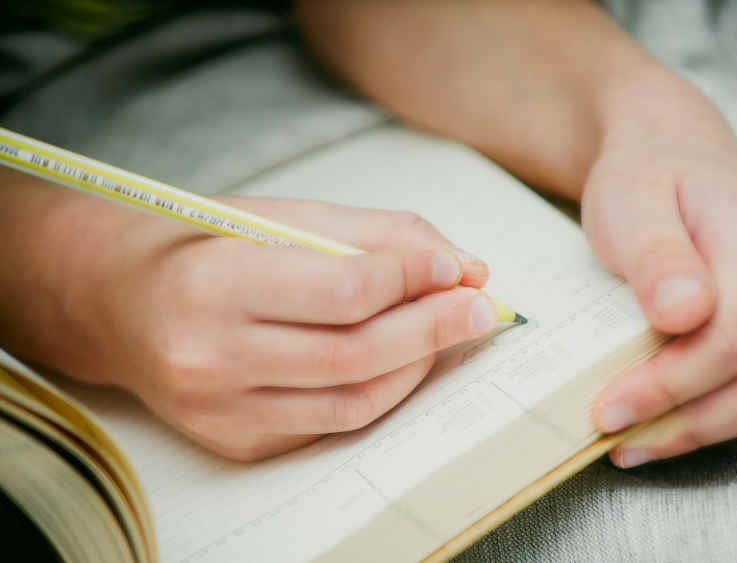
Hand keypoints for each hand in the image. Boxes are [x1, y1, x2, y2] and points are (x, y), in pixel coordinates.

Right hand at [1, 183, 495, 460]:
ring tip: (450, 331)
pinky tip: (402, 361)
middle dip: (434, 328)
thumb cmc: (209, 246)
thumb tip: (463, 266)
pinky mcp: (236, 442)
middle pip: (357, 354)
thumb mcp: (286, 217)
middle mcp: (210, 356)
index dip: (414, 278)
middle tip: (481, 306)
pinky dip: (381, 392)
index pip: (346, 291)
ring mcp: (220, 411)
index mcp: (215, 283)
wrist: (121, 304)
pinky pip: (332, 425)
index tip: (456, 266)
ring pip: (353, 401)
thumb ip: (378, 236)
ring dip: (418, 366)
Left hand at [584, 105, 736, 467]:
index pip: (731, 341)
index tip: (607, 411)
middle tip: (618, 440)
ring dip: (705, 428)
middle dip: (690, 424)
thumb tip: (686, 315)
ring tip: (636, 438)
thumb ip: (656, 256)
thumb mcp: (629, 203)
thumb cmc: (646, 177)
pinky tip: (667, 413)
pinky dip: (721, 411)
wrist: (676, 151)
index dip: (669, 389)